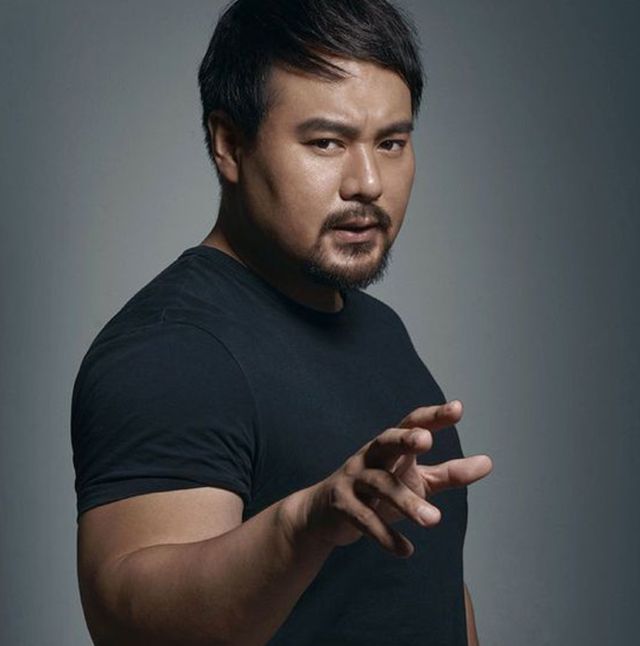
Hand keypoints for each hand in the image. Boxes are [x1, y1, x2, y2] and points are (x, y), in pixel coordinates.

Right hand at [297, 401, 491, 557]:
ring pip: (380, 485)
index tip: (458, 408)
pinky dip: (385, 534)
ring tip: (434, 520)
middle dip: (404, 439)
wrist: (324, 514)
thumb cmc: (377, 490)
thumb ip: (449, 473)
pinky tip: (406, 551)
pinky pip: (364, 518)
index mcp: (390, 446)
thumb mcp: (415, 479)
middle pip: (386, 441)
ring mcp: (353, 479)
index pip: (411, 424)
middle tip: (426, 441)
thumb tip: (488, 462)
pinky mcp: (341, 505)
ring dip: (406, 502)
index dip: (433, 416)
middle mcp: (370, 455)